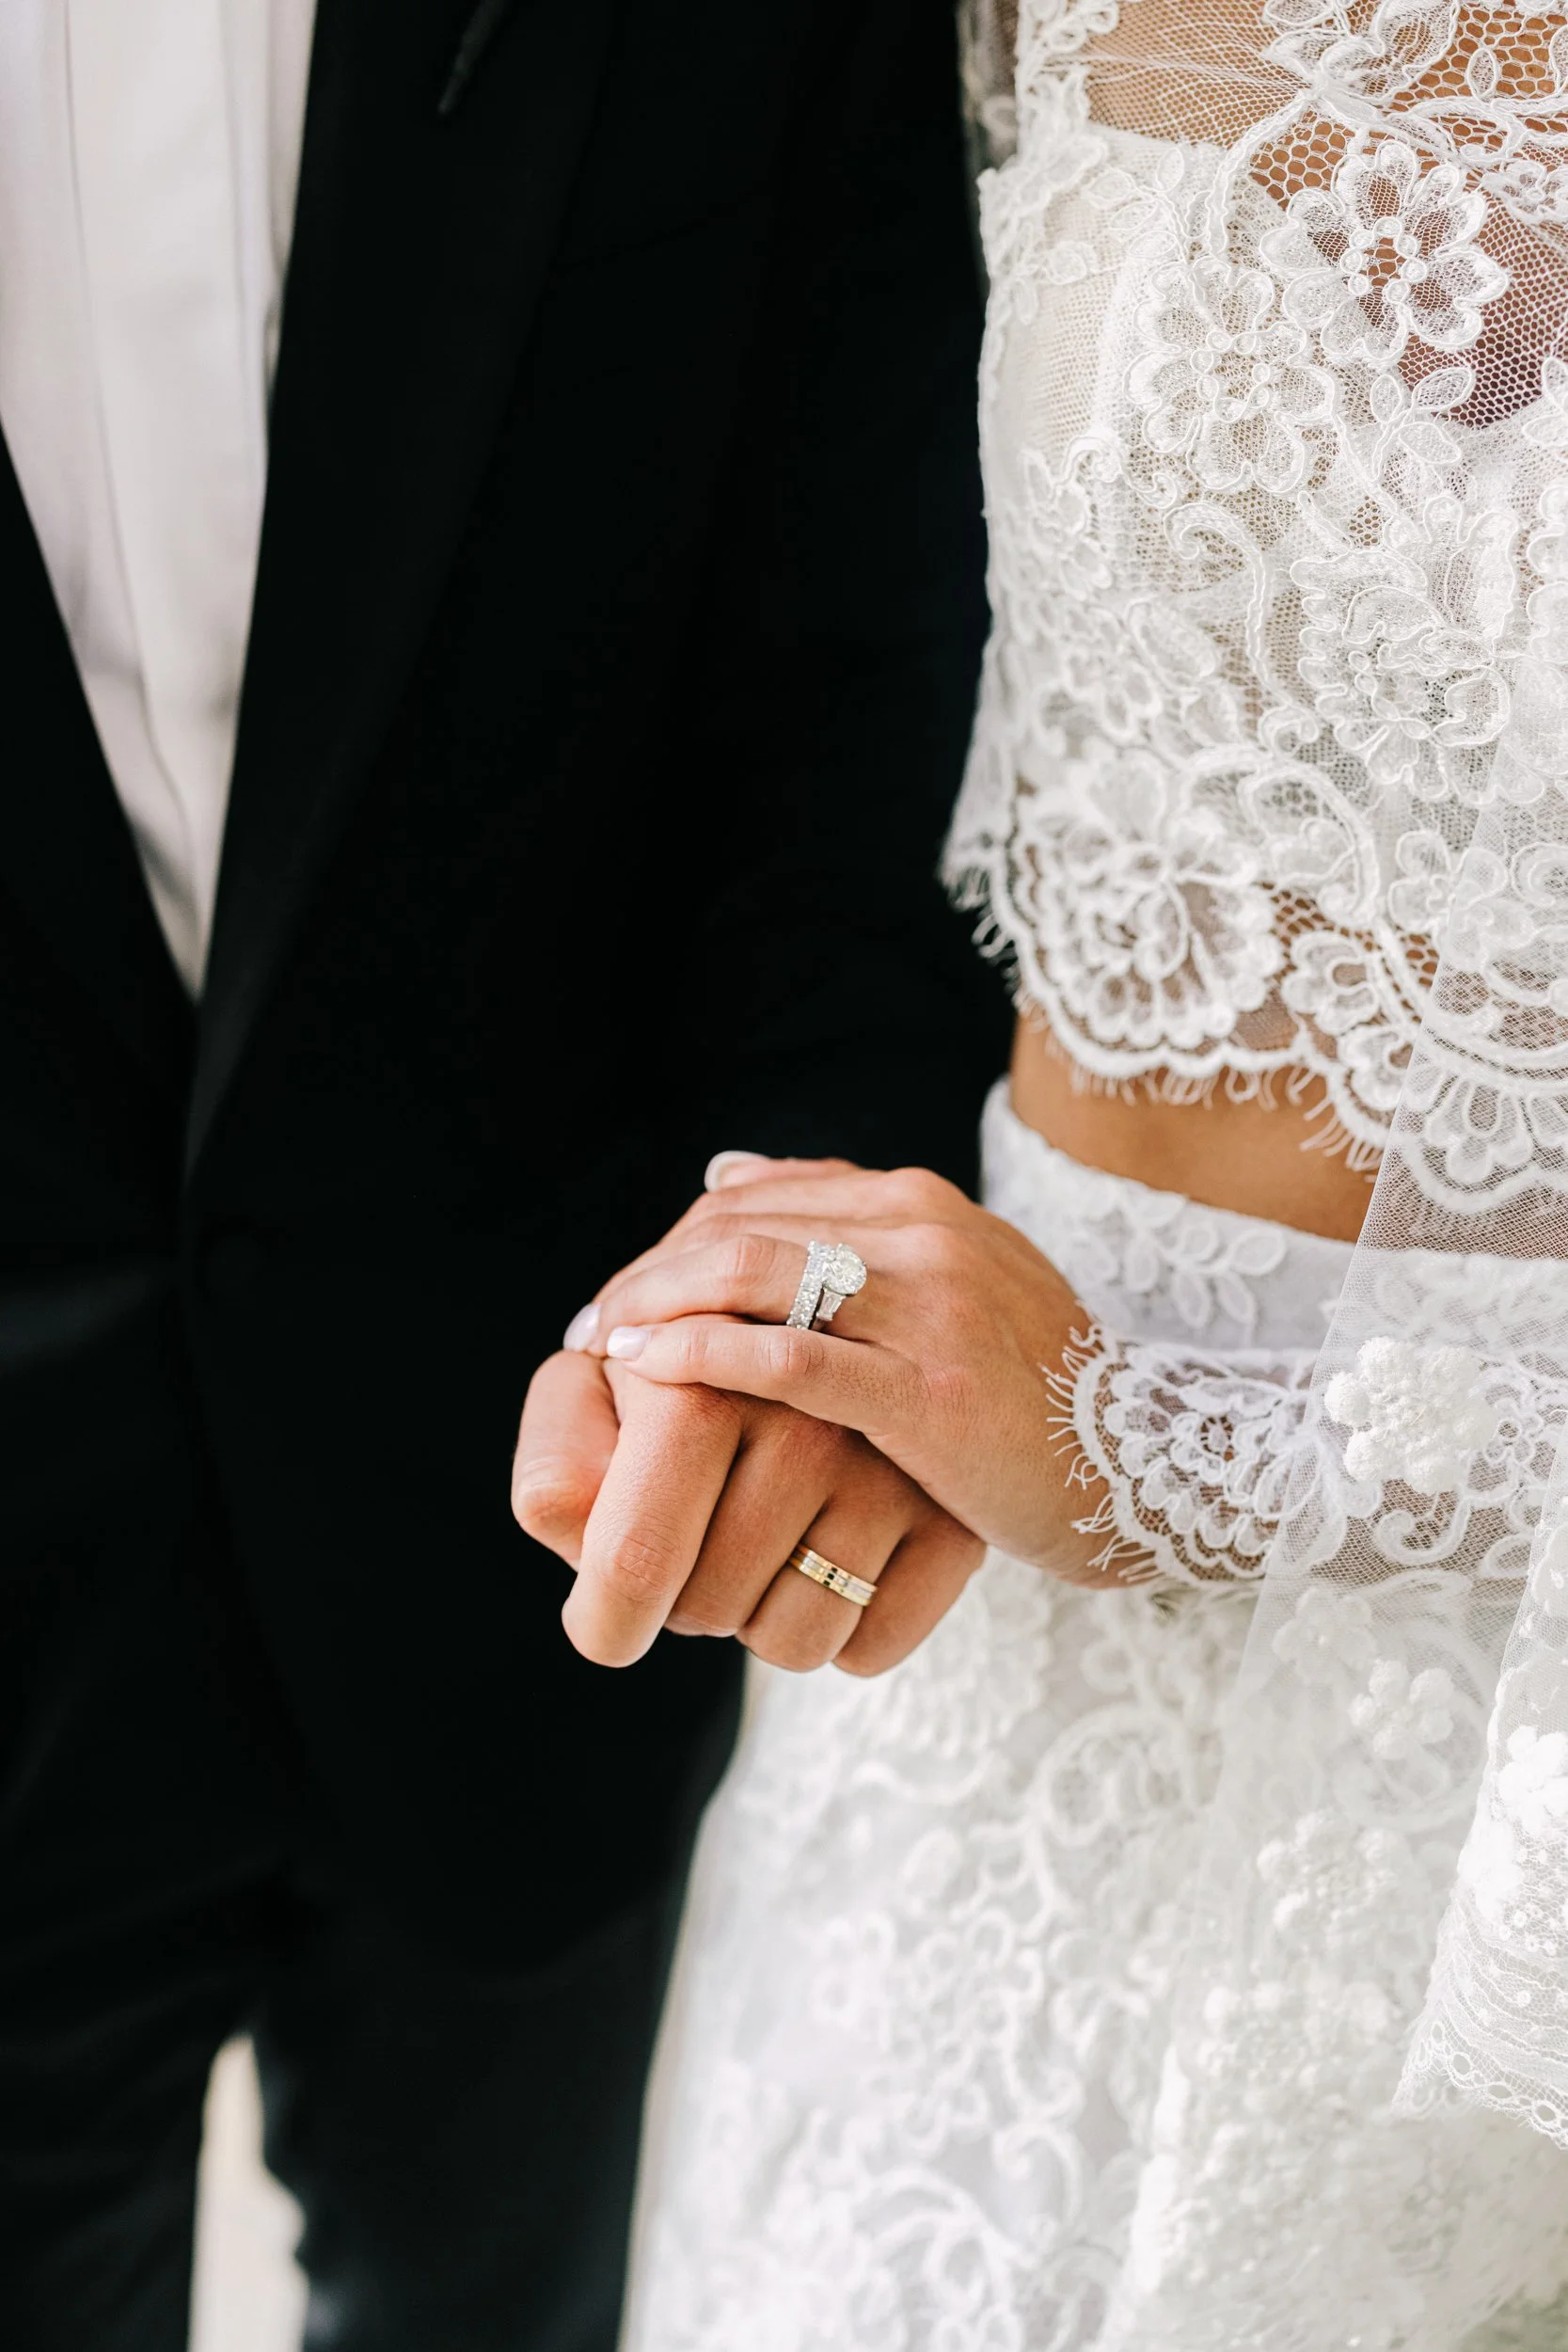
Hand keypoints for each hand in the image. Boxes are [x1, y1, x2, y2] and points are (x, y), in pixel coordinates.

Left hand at [512, 1348, 982, 1672]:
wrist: (850, 1328)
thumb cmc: (689, 1374)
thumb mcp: (603, 1390)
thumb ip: (564, 1457)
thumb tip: (582, 1528)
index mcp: (701, 1384)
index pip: (632, 1560)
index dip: (605, 1620)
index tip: (607, 1628)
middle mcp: (805, 1424)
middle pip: (709, 1611)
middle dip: (687, 1603)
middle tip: (705, 1540)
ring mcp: (890, 1474)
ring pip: (793, 1641)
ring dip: (767, 1620)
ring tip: (772, 1545)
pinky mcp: (956, 1518)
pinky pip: (871, 1649)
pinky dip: (845, 1634)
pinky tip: (835, 1566)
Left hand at [571, 1159, 1112, 1583]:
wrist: (1148, 1465)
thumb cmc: (1029, 1390)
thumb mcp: (947, 1285)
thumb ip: (843, 1231)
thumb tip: (724, 1174)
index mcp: (920, 1205)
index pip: (760, 1199)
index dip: (674, 1243)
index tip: (623, 1297)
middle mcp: (925, 1232)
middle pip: (742, 1227)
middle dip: (650, 1273)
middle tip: (592, 1324)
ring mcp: (931, 1305)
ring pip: (755, 1274)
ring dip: (659, 1305)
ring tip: (605, 1345)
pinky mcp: (928, 1389)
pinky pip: (791, 1355)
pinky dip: (705, 1354)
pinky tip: (653, 1369)